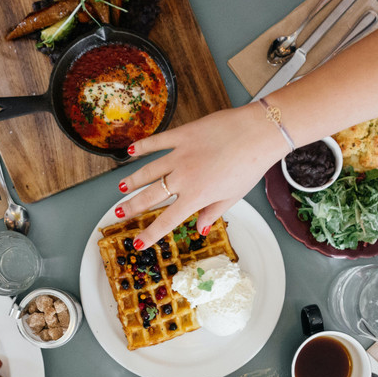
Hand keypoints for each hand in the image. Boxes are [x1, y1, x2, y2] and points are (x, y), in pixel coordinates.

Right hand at [116, 104, 287, 248]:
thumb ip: (213, 212)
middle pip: (150, 196)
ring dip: (132, 180)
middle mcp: (183, 178)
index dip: (150, 234)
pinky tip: (131, 151)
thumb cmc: (250, 166)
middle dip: (132, 207)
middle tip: (119, 213)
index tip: (138, 243)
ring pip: (148, 170)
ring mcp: (180, 155)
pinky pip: (157, 142)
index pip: (167, 220)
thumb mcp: (233, 196)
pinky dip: (142, 147)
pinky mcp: (183, 135)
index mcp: (196, 196)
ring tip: (120, 188)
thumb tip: (200, 229)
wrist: (258, 133)